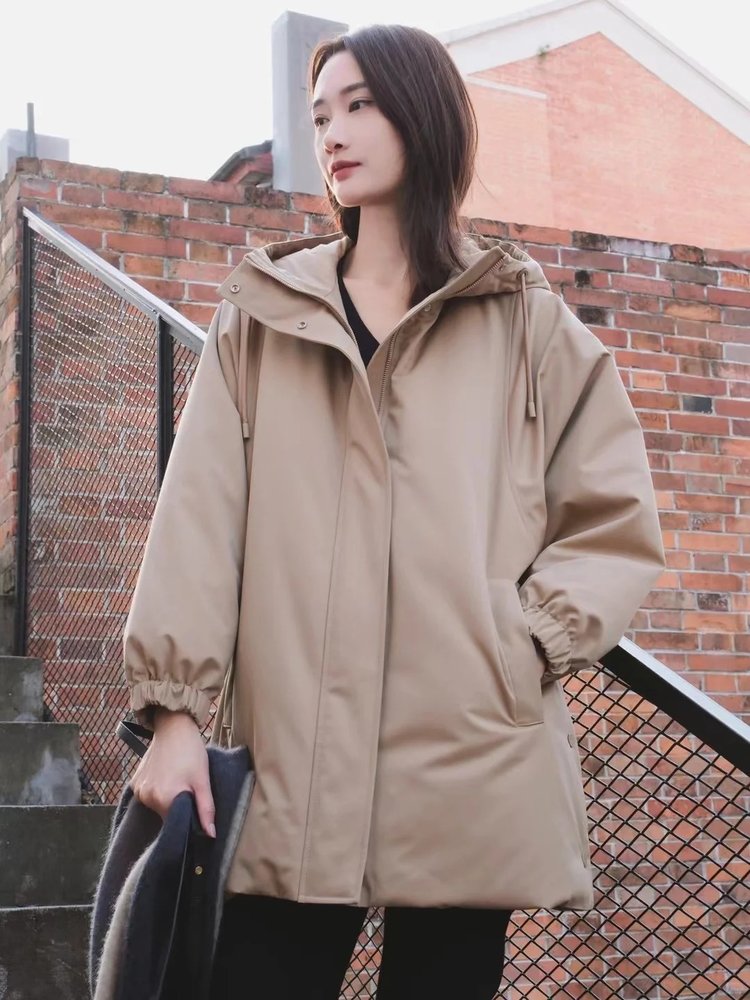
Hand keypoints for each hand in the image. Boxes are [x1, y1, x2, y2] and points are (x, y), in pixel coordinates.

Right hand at [129, 709, 215, 837]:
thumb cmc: (191, 752)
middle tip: (188, 790)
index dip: (187, 818)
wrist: (173, 727)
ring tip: (177, 780)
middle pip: (165, 814)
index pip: (176, 823)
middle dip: (177, 807)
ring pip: (157, 806)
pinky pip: (147, 796)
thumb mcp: (203, 779)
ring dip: (167, 799)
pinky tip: (166, 776)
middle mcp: (147, 797)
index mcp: (165, 799)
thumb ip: (206, 809)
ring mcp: (139, 790)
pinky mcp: (134, 782)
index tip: (194, 808)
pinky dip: (157, 791)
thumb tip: (211, 835)